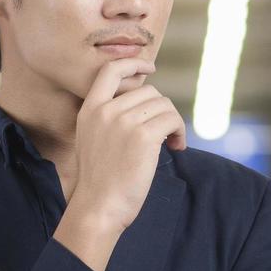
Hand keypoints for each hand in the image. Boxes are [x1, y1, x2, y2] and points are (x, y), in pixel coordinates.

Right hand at [71, 56, 186, 232]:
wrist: (99, 206)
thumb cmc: (101, 180)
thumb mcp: (94, 139)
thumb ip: (110, 117)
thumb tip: (146, 101)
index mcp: (90, 109)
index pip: (111, 71)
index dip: (133, 63)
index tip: (150, 67)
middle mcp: (105, 111)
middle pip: (148, 91)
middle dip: (162, 109)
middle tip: (166, 133)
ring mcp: (123, 122)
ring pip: (163, 104)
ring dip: (173, 122)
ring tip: (171, 142)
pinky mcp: (143, 136)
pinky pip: (173, 119)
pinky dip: (180, 131)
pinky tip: (176, 147)